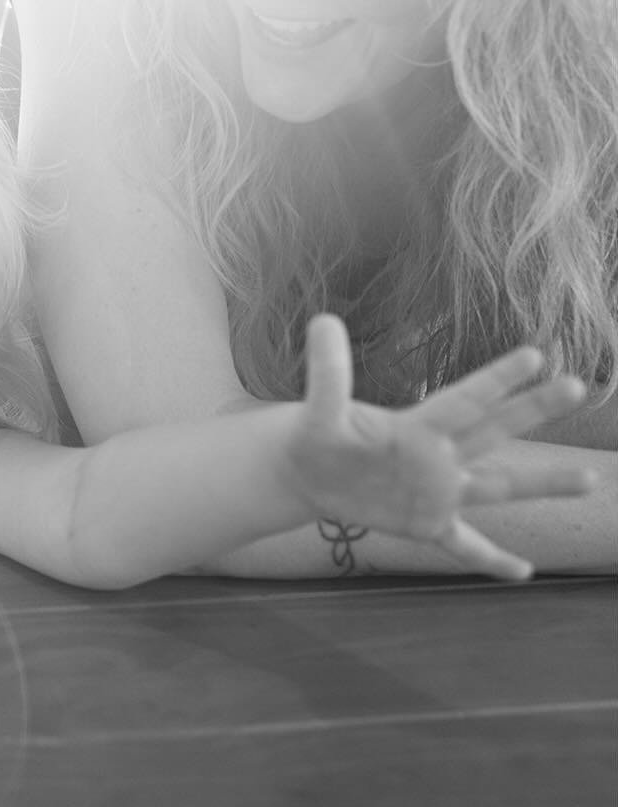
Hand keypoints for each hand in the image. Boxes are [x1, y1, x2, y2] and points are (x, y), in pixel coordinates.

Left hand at [286, 314, 593, 580]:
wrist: (303, 471)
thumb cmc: (315, 433)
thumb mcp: (320, 405)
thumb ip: (328, 370)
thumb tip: (323, 320)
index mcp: (416, 426)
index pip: (464, 399)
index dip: (496, 379)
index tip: (536, 355)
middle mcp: (437, 456)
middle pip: (493, 430)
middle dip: (533, 410)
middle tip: (578, 386)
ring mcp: (437, 492)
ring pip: (499, 487)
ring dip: (543, 483)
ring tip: (591, 479)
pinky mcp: (425, 524)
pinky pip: (466, 545)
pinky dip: (492, 560)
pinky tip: (523, 572)